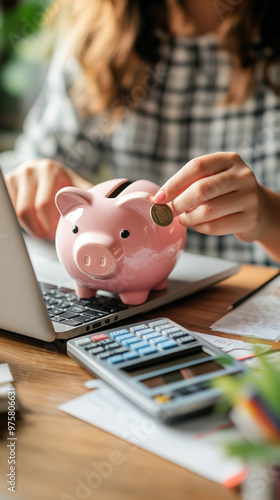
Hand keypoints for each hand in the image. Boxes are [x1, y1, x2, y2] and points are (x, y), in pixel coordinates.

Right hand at [5, 159, 92, 239]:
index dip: (50, 223)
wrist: (43, 170)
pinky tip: (33, 223)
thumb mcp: (76, 184)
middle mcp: (31, 170)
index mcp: (50, 171)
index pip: (44, 204)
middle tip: (50, 236)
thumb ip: (89, 194)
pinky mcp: (7, 184)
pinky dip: (22, 222)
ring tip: (44, 231)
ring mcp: (16, 176)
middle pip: (27, 210)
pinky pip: (10, 210)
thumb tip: (111, 203)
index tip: (58, 232)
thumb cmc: (62, 182)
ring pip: (17, 212)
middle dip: (40, 229)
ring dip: (31, 228)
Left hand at [153, 152, 267, 242]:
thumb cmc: (225, 193)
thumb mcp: (211, 180)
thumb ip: (188, 184)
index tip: (158, 198)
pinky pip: (215, 226)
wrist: (258, 209)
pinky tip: (198, 225)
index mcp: (229, 160)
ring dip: (188, 218)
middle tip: (167, 212)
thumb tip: (156, 199)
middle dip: (179, 203)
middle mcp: (242, 175)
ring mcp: (249, 197)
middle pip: (202, 189)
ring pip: (208, 210)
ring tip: (184, 219)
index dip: (174, 183)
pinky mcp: (250, 219)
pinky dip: (200, 228)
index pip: (197, 166)